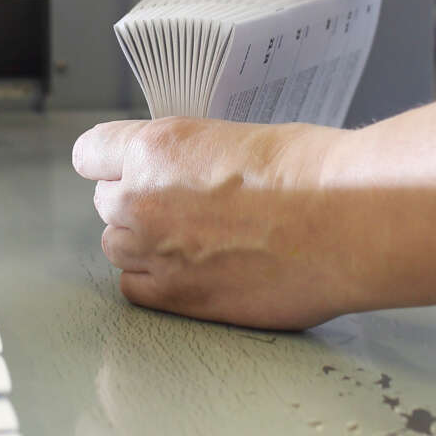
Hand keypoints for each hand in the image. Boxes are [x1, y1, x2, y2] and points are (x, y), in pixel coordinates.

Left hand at [72, 116, 363, 329]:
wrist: (345, 222)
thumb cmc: (310, 173)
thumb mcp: (235, 137)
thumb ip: (189, 157)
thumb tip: (181, 173)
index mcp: (155, 149)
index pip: (91, 153)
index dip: (110, 161)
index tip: (120, 168)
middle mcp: (142, 200)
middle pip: (105, 204)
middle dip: (135, 203)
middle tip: (179, 206)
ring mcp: (155, 253)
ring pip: (117, 248)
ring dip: (143, 243)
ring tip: (191, 240)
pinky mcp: (177, 299)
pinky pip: (135, 290)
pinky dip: (155, 282)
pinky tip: (191, 272)